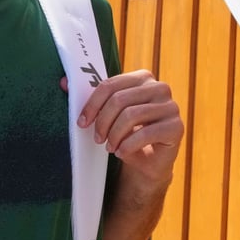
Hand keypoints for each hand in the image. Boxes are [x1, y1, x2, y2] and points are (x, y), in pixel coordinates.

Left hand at [73, 70, 183, 186]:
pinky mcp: (176, 127)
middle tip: (97, 138)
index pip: (111, 84)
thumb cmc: (126, 133)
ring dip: (114, 136)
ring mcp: (171, 107)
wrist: (149, 161)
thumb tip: (63, 82)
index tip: (82, 122)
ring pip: (131, 116)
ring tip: (110, 147)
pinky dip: (128, 146)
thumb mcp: (109, 115)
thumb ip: (91, 98)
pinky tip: (123, 152)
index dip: (92, 104)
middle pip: (120, 99)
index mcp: (144, 78)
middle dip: (103, 122)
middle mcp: (160, 88)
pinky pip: (146, 134)